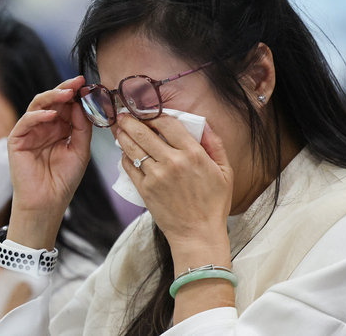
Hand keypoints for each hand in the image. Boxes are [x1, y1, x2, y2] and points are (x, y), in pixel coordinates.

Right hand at [6, 76, 91, 247]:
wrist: (48, 202)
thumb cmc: (64, 179)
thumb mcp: (81, 149)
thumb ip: (82, 127)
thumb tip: (81, 103)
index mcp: (60, 128)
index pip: (66, 105)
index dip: (76, 94)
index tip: (88, 84)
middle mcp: (44, 126)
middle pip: (52, 100)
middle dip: (65, 89)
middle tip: (77, 82)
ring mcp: (30, 131)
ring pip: (38, 105)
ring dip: (52, 97)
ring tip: (66, 94)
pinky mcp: (17, 139)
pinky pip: (26, 121)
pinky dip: (38, 116)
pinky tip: (51, 115)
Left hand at [116, 114, 232, 247]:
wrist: (198, 234)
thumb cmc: (214, 204)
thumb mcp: (225, 171)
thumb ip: (215, 145)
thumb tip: (204, 124)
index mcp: (193, 154)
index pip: (167, 123)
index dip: (154, 113)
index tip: (148, 111)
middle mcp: (172, 162)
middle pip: (145, 132)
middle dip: (131, 120)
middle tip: (124, 115)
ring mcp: (156, 176)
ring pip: (133, 147)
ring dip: (123, 135)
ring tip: (120, 129)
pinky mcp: (145, 189)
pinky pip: (129, 167)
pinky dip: (125, 156)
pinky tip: (125, 152)